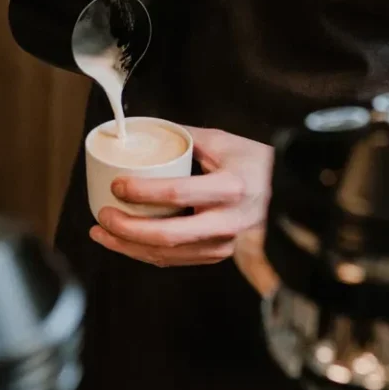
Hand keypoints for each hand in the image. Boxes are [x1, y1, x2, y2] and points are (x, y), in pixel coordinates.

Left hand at [90, 128, 273, 266]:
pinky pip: (176, 259)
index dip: (142, 192)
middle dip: (127, 229)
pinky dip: (145, 252)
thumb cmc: (253, 161)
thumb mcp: (222, 141)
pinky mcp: (219, 254)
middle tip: (102, 215)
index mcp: (230, 188)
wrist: (287, 190)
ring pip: (168, 254)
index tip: (117, 184)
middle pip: (168, 236)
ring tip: (101, 232)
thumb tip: (143, 130)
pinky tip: (124, 242)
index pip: (178, 194)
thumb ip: (183, 136)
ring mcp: (224, 243)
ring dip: (128, 247)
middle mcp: (228, 222)